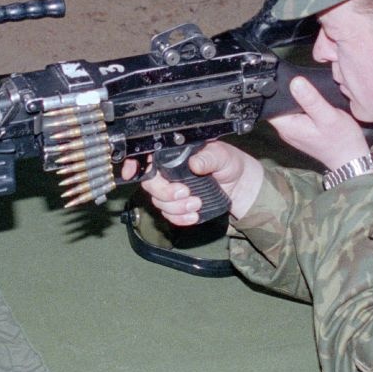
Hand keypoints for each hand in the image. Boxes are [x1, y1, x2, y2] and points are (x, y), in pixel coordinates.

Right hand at [122, 142, 263, 224]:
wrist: (242, 187)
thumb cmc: (230, 164)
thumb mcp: (222, 155)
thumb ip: (209, 157)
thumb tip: (194, 163)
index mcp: (175, 153)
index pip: (146, 155)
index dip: (133, 163)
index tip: (131, 172)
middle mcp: (169, 170)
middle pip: (149, 183)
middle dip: (165, 192)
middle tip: (185, 194)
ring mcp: (172, 189)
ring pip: (158, 201)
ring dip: (176, 207)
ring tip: (197, 204)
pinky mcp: (178, 206)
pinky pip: (169, 215)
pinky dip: (180, 218)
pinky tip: (194, 216)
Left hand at [267, 75, 371, 170]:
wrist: (351, 158)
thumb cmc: (341, 140)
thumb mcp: (328, 116)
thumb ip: (311, 100)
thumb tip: (295, 82)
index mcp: (287, 126)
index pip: (269, 104)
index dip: (275, 90)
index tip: (286, 78)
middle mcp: (286, 130)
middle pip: (278, 106)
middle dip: (287, 93)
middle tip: (302, 81)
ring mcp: (293, 132)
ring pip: (288, 109)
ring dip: (296, 100)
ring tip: (309, 90)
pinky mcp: (301, 131)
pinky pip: (296, 114)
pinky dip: (303, 107)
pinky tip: (313, 103)